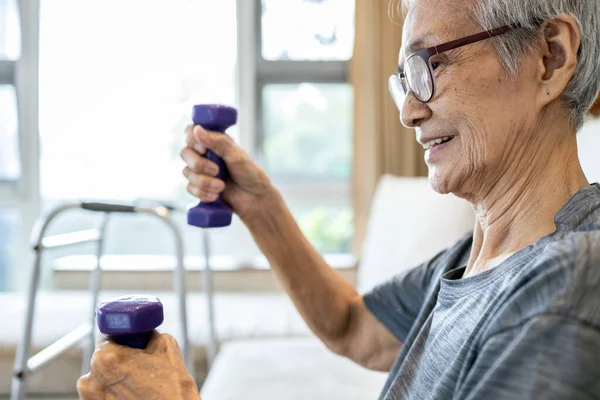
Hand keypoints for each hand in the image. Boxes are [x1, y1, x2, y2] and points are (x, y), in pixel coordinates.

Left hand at [77, 333, 200, 399]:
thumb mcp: (166, 346)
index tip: (132, 340)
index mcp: (105, 357)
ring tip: (142, 385)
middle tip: (143, 364)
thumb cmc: (172, 390)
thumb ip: (148, 334)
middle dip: (121, 358)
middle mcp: (89, 379)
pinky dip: (118, 393)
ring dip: (118, 377)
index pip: (107, 334)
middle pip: (105, 357)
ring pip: (104, 378)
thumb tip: (143, 332)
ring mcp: (91, 399)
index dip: (122, 335)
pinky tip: (136, 396)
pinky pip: (105, 395)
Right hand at [180, 125, 278, 220]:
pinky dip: (202, 193)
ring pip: (187, 172)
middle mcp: (205, 154)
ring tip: (221, 187)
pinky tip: (215, 196)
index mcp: (214, 141)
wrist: (255, 199)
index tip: (204, 149)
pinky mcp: (200, 187)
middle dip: (198, 164)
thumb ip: (218, 142)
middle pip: (185, 153)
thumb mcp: (236, 156)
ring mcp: (201, 171)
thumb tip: (197, 129)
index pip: (191, 132)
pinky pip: (190, 188)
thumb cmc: (250, 173)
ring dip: (204, 182)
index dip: (192, 140)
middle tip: (217, 171)